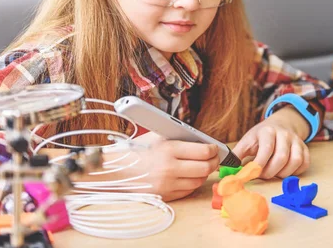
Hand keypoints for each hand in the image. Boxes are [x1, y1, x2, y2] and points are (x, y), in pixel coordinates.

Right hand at [64, 133, 219, 200]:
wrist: (117, 171)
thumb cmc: (137, 151)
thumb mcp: (157, 136)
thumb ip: (178, 135)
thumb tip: (201, 137)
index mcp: (169, 150)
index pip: (204, 151)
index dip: (214, 149)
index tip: (215, 147)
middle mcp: (170, 169)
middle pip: (206, 168)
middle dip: (213, 162)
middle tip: (214, 157)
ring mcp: (168, 185)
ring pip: (199, 181)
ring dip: (204, 173)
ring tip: (202, 165)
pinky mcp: (166, 196)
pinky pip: (188, 190)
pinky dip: (192, 183)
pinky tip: (190, 175)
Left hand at [232, 108, 309, 179]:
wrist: (280, 125)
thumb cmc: (261, 137)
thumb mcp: (247, 141)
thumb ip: (237, 154)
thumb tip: (226, 168)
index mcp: (268, 131)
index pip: (266, 149)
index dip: (260, 164)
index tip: (253, 172)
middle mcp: (284, 134)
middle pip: (282, 157)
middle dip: (270, 172)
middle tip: (263, 175)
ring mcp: (297, 141)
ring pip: (295, 161)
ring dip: (283, 173)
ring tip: (274, 173)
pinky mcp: (305, 148)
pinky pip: (304, 164)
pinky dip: (295, 172)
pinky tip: (285, 170)